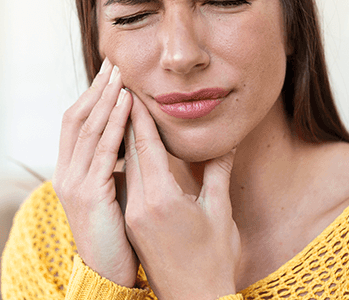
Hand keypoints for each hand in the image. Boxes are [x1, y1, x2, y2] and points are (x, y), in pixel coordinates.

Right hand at [54, 58, 137, 286]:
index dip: (91, 96)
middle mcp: (65, 174)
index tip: (109, 74)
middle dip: (96, 89)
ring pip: (88, 129)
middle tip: (114, 63)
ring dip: (106, 99)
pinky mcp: (90, 194)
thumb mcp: (113, 195)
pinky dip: (115, 123)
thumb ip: (116, 168)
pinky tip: (128, 104)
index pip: (75, 123)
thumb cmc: (118, 238)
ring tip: (121, 75)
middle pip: (76, 118)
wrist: (108, 274)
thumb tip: (131, 143)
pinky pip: (104, 150)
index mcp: (69, 172)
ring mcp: (74, 183)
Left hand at [123, 92, 240, 299]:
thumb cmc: (214, 260)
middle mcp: (140, 206)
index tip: (133, 89)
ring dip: (124, 138)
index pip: (145, 147)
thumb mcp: (219, 212)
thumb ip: (218, 173)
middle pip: (129, 153)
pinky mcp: (133, 224)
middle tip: (122, 88)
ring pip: (126, 168)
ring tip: (122, 109)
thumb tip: (226, 142)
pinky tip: (129, 148)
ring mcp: (133, 216)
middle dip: (126, 119)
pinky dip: (128, 161)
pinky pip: (128, 183)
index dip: (139, 116)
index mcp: (161, 200)